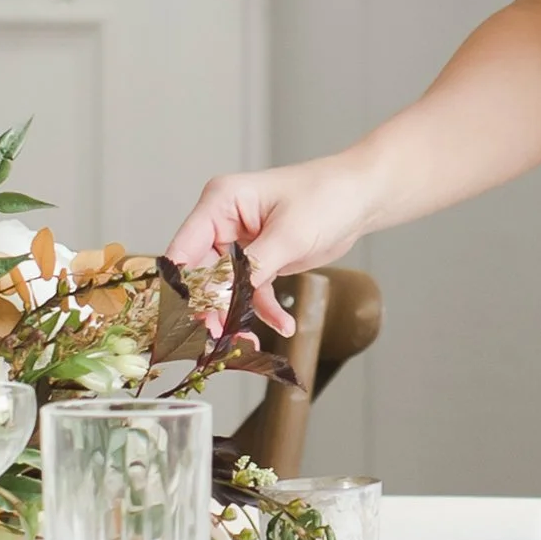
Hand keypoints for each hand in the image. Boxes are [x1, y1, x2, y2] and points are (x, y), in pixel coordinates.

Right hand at [165, 153, 376, 335]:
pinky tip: (283, 324)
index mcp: (220, 202)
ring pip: (225, 288)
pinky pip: (251, 292)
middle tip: (217, 338)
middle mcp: (222, 222)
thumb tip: (220, 298)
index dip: (179, 285)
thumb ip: (252, 268)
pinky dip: (263, 310)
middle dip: (211, 308)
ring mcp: (239, 242)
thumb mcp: (288, 235)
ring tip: (249, 342)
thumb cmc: (326, 196)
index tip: (182, 320)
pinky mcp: (258, 260)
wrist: (360, 198)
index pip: (184, 248)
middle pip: (200, 273)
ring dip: (236, 316)